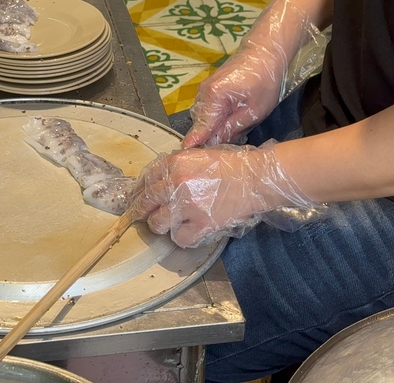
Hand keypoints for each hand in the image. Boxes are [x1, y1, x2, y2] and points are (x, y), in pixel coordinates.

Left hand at [129, 144, 310, 246]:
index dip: (139, 190)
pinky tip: (187, 231)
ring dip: (160, 224)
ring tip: (167, 223)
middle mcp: (176, 184)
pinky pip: (179, 238)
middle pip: (145, 202)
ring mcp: (187, 206)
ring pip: (157, 223)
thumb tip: (159, 180)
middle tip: (141, 215)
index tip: (138, 197)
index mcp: (175, 163)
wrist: (255, 179)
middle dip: (141, 210)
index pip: (146, 179)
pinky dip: (181, 237)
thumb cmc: (232, 165)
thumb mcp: (199, 155)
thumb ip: (178, 165)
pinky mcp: (201, 225)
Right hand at [182, 0, 324, 148]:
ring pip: (205, 119)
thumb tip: (215, 146)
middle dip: (210, 140)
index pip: (199, 130)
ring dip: (215, 130)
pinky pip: (209, 111)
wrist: (266, 51)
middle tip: (226, 153)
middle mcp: (202, 94)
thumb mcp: (254, 111)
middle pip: (200, 126)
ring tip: (233, 138)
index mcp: (212, 98)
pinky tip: (232, 124)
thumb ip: (232, 129)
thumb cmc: (265, 81)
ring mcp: (204, 90)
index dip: (195, 149)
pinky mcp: (210, 89)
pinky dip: (218, 120)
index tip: (194, 165)